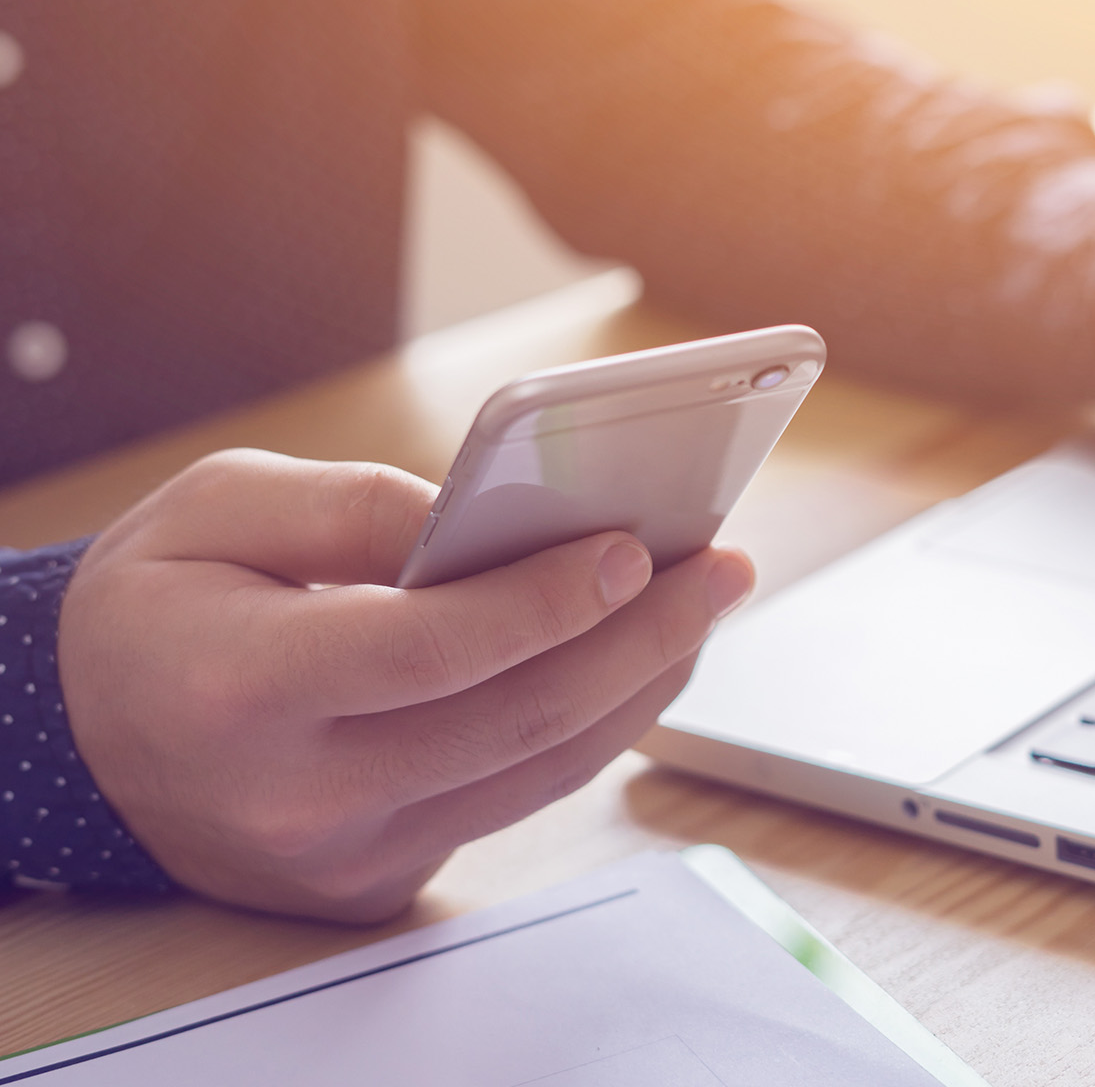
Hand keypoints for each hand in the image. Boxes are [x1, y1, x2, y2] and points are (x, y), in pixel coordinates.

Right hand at [59, 449, 752, 920]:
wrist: (83, 742)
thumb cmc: (155, 608)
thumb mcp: (215, 509)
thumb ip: (356, 503)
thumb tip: (495, 520)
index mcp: (241, 690)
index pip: (430, 650)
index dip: (547, 599)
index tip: (638, 548)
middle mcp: (298, 795)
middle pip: (519, 720)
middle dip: (644, 637)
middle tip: (722, 567)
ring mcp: (346, 854)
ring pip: (541, 771)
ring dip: (643, 685)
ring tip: (702, 606)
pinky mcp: (381, 880)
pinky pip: (514, 798)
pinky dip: (588, 727)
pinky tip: (632, 661)